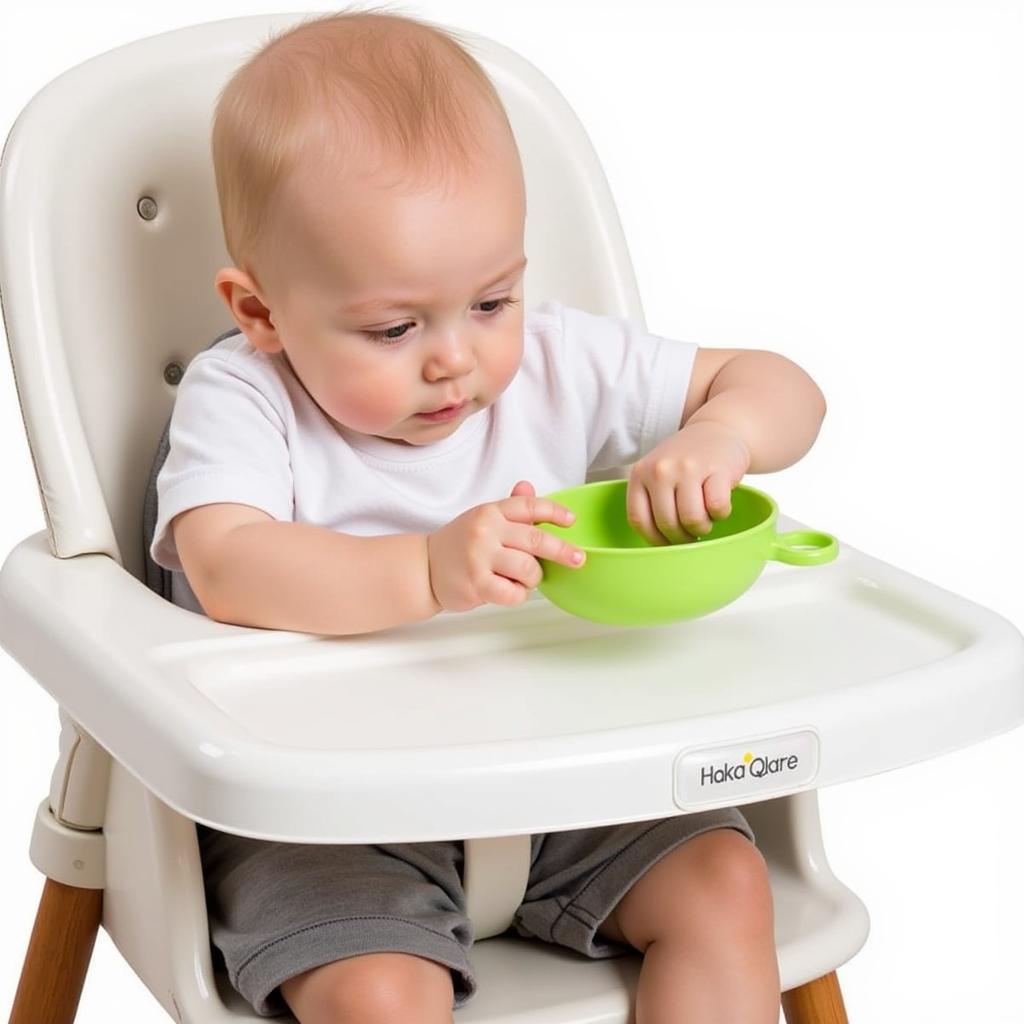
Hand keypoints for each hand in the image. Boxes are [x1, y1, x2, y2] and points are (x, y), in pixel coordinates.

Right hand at [426, 480, 585, 611]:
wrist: (424, 567)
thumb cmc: (459, 544)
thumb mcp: (483, 520)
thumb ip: (509, 508)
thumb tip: (528, 486)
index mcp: (490, 512)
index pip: (529, 505)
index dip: (554, 511)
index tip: (571, 521)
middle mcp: (486, 531)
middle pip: (536, 539)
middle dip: (563, 551)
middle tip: (578, 559)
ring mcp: (480, 558)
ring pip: (528, 569)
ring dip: (533, 578)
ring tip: (524, 579)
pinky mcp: (476, 584)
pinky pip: (514, 593)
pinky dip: (518, 595)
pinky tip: (508, 590)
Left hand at [627, 421, 750, 544]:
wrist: (718, 430)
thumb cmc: (684, 461)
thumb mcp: (656, 473)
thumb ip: (651, 501)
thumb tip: (657, 547)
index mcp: (640, 474)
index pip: (639, 520)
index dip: (655, 540)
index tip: (667, 544)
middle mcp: (660, 470)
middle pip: (668, 524)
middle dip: (682, 537)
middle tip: (691, 532)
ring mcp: (688, 467)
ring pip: (692, 520)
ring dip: (702, 528)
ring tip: (705, 519)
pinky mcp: (717, 468)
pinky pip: (717, 508)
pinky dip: (721, 514)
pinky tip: (719, 504)